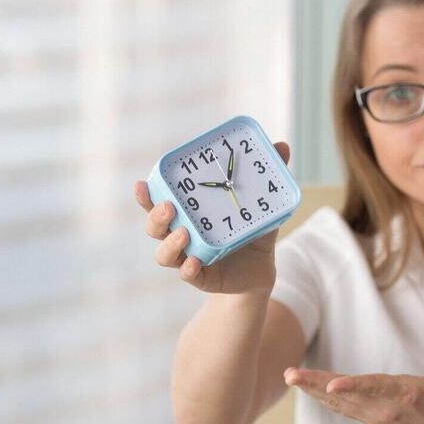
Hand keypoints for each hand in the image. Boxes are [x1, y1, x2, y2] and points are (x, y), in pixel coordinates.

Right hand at [135, 141, 290, 294]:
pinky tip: (194, 262)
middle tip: (168, 206)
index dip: (145, 196)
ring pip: (164, 254)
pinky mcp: (202, 278)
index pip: (156, 202)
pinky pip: (188, 275)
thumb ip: (265, 178)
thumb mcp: (259, 204)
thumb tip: (282, 145)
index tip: (142, 184)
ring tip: (183, 233)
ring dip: (169, 244)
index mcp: (186, 214)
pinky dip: (189, 269)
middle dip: (155, 216)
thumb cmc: (249, 231)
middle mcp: (180, 236)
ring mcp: (188, 258)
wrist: (260, 269)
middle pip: (154, 228)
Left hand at [284, 355, 423, 423]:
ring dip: (310, 389)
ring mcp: (372, 415)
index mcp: (403, 396)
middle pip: (345, 396)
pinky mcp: (365, 417)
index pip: (374, 389)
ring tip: (288, 376)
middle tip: (290, 375)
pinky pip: (337, 407)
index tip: (331, 385)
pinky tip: (300, 384)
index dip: (352, 387)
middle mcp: (382, 408)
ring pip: (336, 402)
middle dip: (316, 386)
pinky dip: (317, 396)